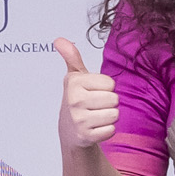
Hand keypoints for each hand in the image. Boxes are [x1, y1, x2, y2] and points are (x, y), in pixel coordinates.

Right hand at [51, 36, 117, 156]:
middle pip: (114, 99)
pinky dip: (107, 130)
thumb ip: (72, 57)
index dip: (106, 88)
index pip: (111, 84)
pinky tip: (96, 128)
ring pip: (115, 115)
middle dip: (109, 103)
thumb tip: (59, 40)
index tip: (94, 91)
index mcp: (74, 83)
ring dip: (109, 117)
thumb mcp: (75, 77)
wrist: (69, 130)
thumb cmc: (78, 99)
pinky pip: (111, 130)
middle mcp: (75, 100)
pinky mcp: (86, 136)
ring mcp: (79, 120)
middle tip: (96, 106)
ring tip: (96, 116)